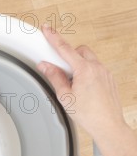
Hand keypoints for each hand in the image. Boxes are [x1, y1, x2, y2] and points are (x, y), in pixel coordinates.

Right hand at [38, 24, 126, 142]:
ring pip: (88, 59)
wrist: (109, 126)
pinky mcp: (109, 79)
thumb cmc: (89, 114)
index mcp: (85, 70)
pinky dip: (87, 72)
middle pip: (79, 50)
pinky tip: (83, 88)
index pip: (65, 49)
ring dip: (78, 64)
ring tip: (72, 83)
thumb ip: (54, 77)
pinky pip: (96, 68)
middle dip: (69, 55)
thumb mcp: (65, 96)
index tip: (47, 29)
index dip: (53, 37)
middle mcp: (97, 68)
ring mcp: (106, 73)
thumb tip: (45, 66)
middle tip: (60, 69)